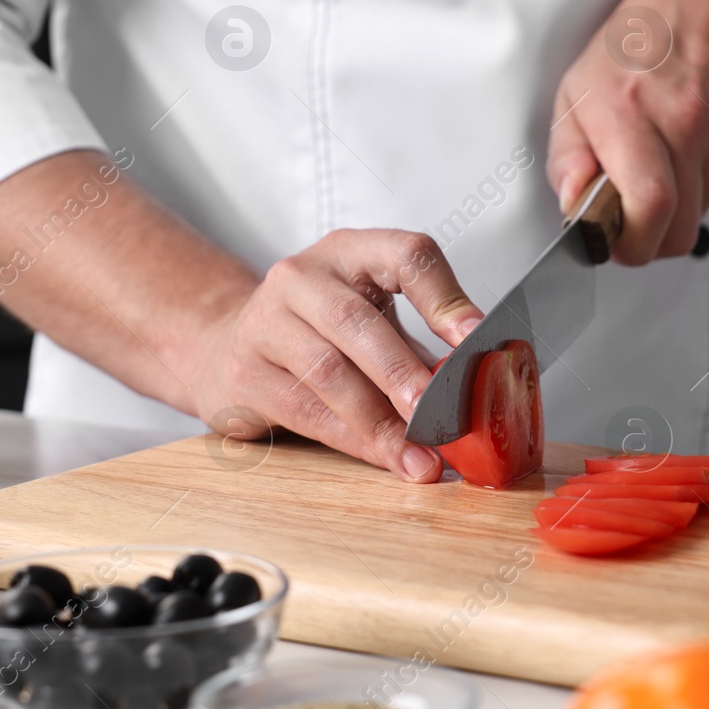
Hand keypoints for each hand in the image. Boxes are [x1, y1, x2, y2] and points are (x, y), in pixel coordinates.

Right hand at [188, 229, 483, 481]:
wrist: (227, 345)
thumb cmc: (319, 332)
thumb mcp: (371, 316)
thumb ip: (420, 342)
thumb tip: (480, 387)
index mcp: (350, 251)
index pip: (405, 255)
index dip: (444, 298)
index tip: (474, 339)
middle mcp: (302, 276)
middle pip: (357, 320)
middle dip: (403, 372)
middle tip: (439, 414)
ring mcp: (265, 320)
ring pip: (328, 371)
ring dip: (380, 421)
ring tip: (420, 455)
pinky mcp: (244, 371)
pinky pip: (305, 410)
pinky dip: (353, 440)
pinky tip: (385, 457)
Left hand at [546, 0, 708, 264]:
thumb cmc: (635, 45)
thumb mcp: (576, 90)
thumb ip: (566, 155)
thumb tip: (572, 203)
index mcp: (627, 110)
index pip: (648, 205)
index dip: (630, 243)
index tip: (612, 241)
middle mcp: (681, 122)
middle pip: (677, 229)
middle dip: (648, 239)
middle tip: (628, 218)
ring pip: (697, 216)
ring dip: (673, 210)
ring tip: (656, 164)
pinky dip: (696, 186)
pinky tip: (683, 148)